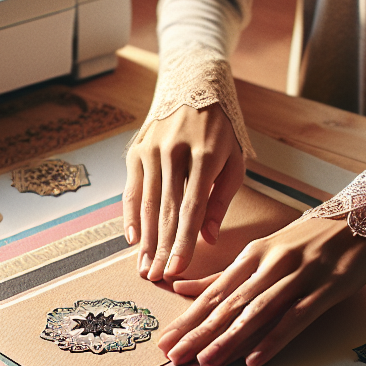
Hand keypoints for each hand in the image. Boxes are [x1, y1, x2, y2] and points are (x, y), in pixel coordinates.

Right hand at [124, 103, 244, 282]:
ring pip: (147, 203)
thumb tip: (208, 237)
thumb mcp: (234, 160)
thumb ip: (221, 200)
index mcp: (205, 155)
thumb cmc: (220, 132)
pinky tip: (132, 240)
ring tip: (144, 267)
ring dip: (145, 239)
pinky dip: (131, 216)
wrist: (193, 87)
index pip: (192, 208)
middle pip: (167, 210)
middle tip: (157, 278)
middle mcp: (174, 151)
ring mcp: (151, 149)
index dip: (184, 242)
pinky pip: (132, 190)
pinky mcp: (136, 150)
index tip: (178, 269)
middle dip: (162, 248)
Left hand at [158, 216, 365, 365]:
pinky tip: (255, 358)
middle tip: (174, 356)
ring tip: (205, 361)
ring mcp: (298, 276)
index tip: (165, 341)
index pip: (213, 292)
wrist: (363, 215)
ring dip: (229, 338)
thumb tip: (181, 289)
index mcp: (253, 254)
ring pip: (257, 312)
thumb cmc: (310, 238)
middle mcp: (271, 264)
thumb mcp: (265, 250)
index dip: (188, 319)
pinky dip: (273, 338)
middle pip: (229, 304)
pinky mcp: (325, 288)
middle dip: (198, 332)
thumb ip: (226, 274)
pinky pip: (295, 317)